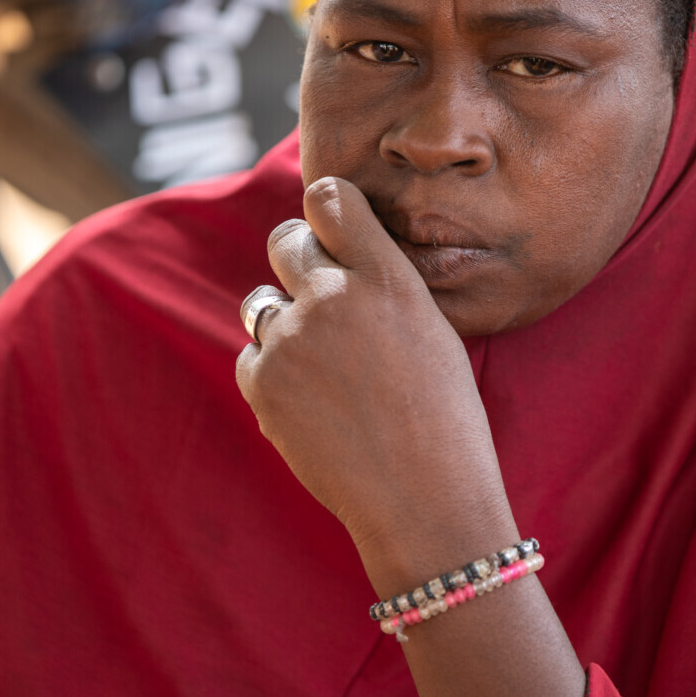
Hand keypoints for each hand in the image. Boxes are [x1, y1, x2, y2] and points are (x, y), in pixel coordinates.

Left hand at [235, 177, 516, 593]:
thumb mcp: (432, 331)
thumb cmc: (444, 420)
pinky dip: (273, 376)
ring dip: (283, 323)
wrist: (423, 498)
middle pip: (285, 241)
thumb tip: (333, 260)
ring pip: (261, 303)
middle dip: (297, 262)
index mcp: (387, 276)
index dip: (325, 211)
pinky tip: (314, 406)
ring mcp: (291, 338)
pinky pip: (252, 358)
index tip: (329, 231)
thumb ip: (381, 286)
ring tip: (324, 369)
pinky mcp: (262, 382)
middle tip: (320, 301)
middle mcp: (333, 295)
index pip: (330, 197)